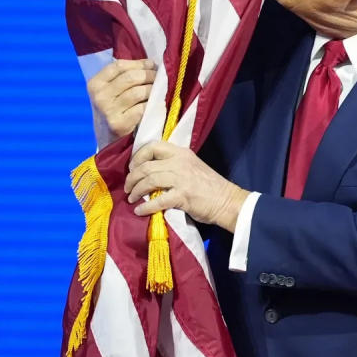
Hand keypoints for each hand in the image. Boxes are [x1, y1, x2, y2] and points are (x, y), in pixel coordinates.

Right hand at [86, 59, 156, 138]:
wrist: (108, 143)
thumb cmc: (114, 112)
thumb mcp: (110, 93)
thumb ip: (123, 77)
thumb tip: (151, 63)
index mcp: (94, 84)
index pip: (119, 66)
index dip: (139, 63)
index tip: (152, 65)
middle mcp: (99, 96)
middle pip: (131, 77)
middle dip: (149, 75)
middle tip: (160, 77)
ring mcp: (108, 111)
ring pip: (138, 91)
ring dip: (153, 89)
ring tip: (159, 90)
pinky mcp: (119, 125)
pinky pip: (142, 108)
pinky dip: (152, 104)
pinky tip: (156, 104)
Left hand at [124, 141, 248, 232]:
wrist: (229, 201)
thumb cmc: (210, 186)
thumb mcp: (191, 167)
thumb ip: (173, 166)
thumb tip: (149, 174)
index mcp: (181, 152)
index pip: (153, 146)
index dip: (138, 156)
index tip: (132, 168)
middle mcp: (180, 162)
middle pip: (146, 165)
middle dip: (132, 177)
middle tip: (128, 187)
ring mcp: (181, 178)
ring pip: (149, 180)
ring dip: (136, 190)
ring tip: (131, 198)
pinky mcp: (183, 195)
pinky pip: (158, 200)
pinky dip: (146, 206)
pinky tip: (140, 211)